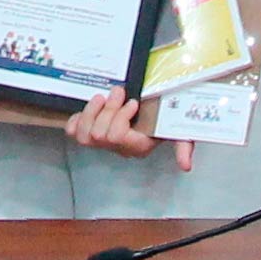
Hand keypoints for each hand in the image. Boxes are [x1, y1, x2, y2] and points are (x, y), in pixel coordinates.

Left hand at [65, 87, 182, 170]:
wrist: (157, 102)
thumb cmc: (167, 114)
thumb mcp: (181, 130)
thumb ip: (184, 146)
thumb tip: (186, 166)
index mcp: (137, 146)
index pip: (117, 137)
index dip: (120, 117)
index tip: (134, 103)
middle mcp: (119, 147)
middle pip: (99, 134)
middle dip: (108, 109)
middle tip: (119, 93)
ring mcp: (102, 140)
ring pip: (85, 134)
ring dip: (91, 111)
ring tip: (103, 97)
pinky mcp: (90, 130)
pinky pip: (74, 132)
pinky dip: (77, 119)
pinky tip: (90, 108)